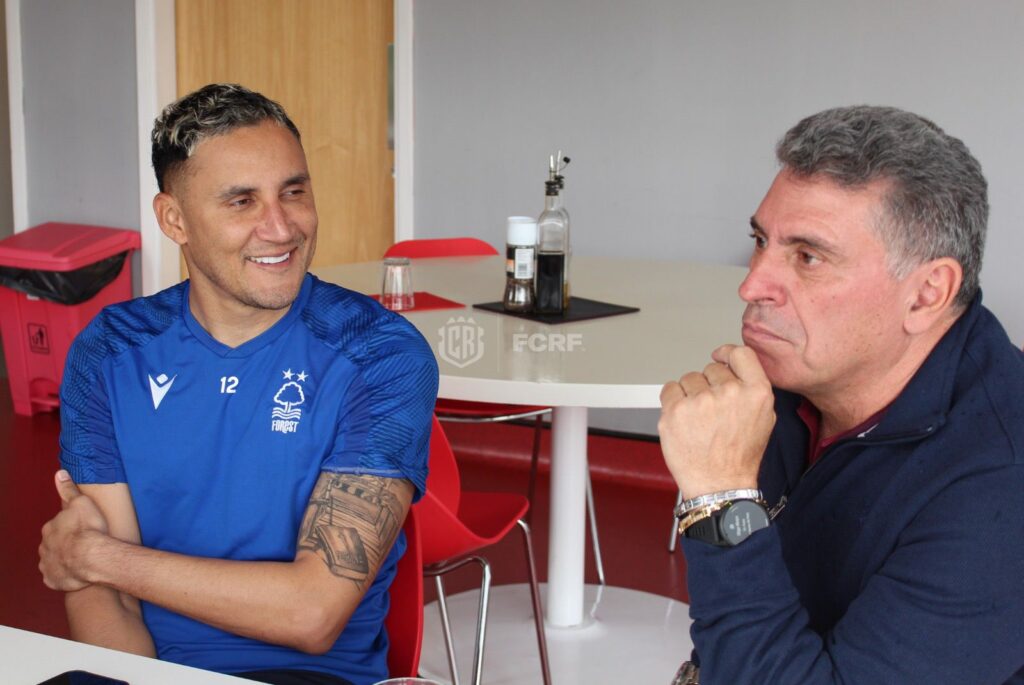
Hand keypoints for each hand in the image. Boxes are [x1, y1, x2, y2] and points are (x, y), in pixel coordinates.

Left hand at [39, 470, 109, 590]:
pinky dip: (63, 575)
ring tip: (80, 559)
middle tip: (82, 544)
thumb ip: (69, 489)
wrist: (91, 557)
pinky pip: (55, 577)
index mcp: (50, 528)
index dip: (70, 527)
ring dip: (63, 559)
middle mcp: (44, 546)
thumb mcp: (81, 502)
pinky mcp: (52, 579)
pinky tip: (75, 572)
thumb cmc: (89, 529)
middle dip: (64, 543)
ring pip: (53, 560)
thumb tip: (59, 473)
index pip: (57, 526)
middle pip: (53, 543)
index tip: (82, 529)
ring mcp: (47, 564)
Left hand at [658, 344, 775, 499]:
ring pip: (689, 378)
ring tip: (699, 420)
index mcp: (756, 392)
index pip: (740, 354)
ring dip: (691, 394)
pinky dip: (673, 401)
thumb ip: (751, 388)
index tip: (720, 356)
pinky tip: (684, 419)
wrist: (720, 484)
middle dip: (709, 385)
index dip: (727, 353)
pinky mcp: (675, 411)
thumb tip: (732, 365)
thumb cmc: (739, 456)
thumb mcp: (763, 418)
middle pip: (711, 368)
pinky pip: (670, 388)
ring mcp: (700, 401)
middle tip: (712, 412)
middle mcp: (729, 393)